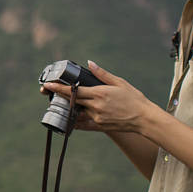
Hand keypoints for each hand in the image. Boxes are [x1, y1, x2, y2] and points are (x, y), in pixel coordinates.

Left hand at [41, 61, 156, 135]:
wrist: (144, 118)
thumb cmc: (134, 98)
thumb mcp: (119, 82)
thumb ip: (102, 74)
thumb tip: (90, 64)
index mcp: (99, 94)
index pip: (74, 90)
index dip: (59, 88)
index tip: (48, 85)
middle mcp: (95, 107)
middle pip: (72, 100)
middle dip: (61, 96)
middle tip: (51, 92)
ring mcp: (97, 118)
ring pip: (77, 112)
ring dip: (69, 108)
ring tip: (64, 102)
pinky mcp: (99, 127)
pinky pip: (83, 125)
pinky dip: (76, 121)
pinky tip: (72, 117)